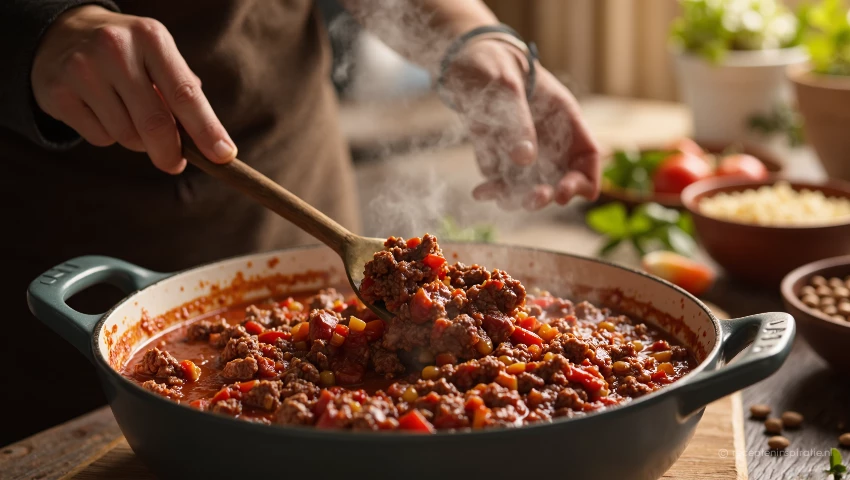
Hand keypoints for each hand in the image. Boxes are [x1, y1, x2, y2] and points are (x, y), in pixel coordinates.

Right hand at [31, 5, 235, 173]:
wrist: (61, 34)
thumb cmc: (127, 54)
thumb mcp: (158, 55)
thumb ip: (184, 93)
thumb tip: (215, 143)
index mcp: (150, 38)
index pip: (185, 94)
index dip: (207, 130)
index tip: (223, 156)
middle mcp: (115, 49)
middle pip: (155, 124)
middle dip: (171, 153)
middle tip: (175, 164)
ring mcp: (83, 70)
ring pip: (127, 136)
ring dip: (137, 141)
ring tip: (128, 115)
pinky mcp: (59, 93)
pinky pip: (100, 138)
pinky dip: (109, 136)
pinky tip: (101, 111)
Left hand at [441, 39, 599, 209]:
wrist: (462, 59)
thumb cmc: (493, 62)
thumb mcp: (505, 85)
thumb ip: (517, 120)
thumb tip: (524, 159)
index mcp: (563, 118)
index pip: (587, 156)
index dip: (582, 180)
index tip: (564, 193)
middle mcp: (548, 140)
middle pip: (560, 179)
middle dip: (548, 194)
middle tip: (533, 198)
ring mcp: (523, 150)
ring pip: (529, 187)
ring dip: (518, 198)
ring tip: (499, 196)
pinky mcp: (498, 157)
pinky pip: (500, 182)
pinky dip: (493, 190)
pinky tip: (480, 191)